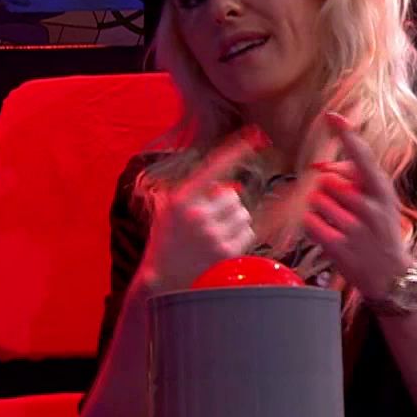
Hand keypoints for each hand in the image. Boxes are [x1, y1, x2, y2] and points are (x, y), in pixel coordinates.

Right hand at [141, 131, 258, 292]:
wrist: (162, 281)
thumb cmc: (166, 241)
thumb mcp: (169, 209)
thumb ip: (194, 192)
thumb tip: (230, 185)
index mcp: (181, 198)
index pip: (214, 167)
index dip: (235, 150)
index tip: (254, 135)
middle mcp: (197, 214)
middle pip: (233, 195)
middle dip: (227, 205)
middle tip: (212, 220)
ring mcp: (212, 233)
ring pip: (242, 213)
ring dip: (234, 221)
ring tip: (215, 234)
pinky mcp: (225, 252)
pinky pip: (247, 232)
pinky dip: (239, 237)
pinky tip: (221, 246)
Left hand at [303, 113, 412, 296]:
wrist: (393, 277)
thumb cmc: (383, 232)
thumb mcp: (382, 202)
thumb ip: (357, 180)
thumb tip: (322, 167)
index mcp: (382, 191)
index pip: (362, 157)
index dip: (346, 135)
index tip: (332, 116)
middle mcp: (370, 207)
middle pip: (327, 181)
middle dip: (327, 191)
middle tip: (341, 207)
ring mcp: (354, 228)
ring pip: (316, 200)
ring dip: (319, 208)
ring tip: (337, 222)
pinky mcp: (338, 247)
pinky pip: (310, 222)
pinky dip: (312, 224)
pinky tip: (326, 232)